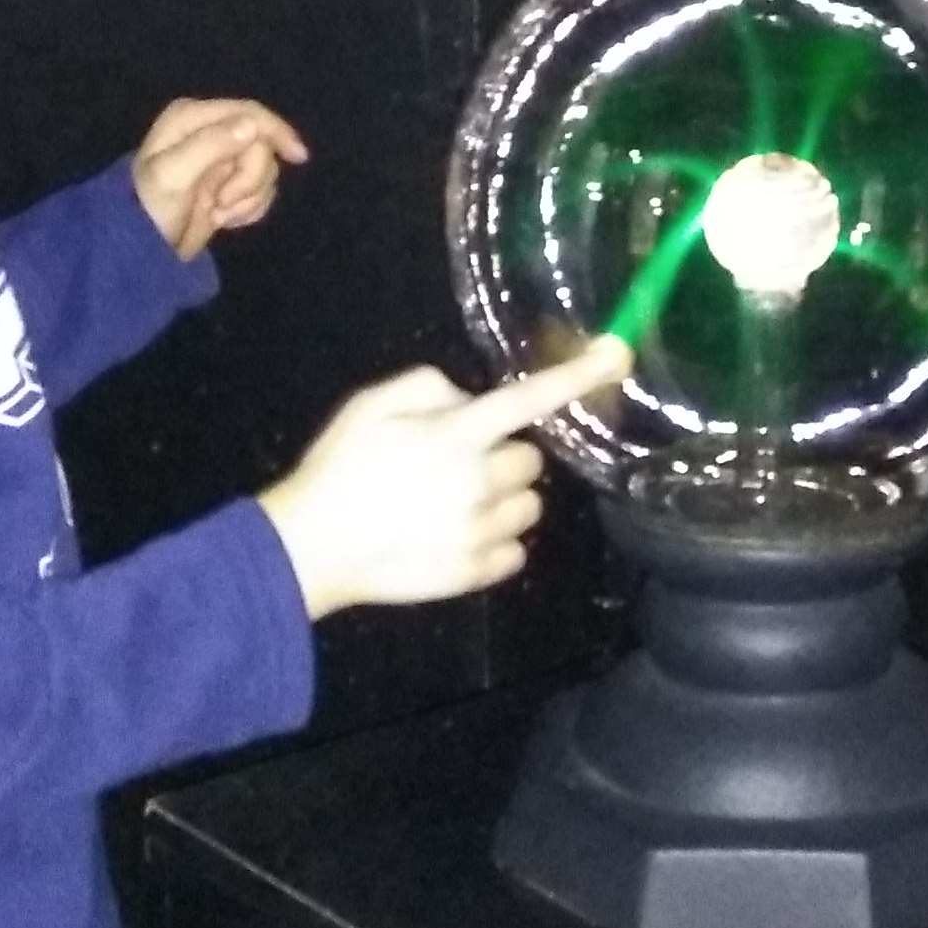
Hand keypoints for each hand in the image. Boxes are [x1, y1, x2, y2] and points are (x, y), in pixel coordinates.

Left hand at [132, 97, 308, 262]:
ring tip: (219, 215)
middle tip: (223, 204)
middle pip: (260, 146)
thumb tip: (252, 125)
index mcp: (192, 118)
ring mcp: (219, 159)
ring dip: (248, 198)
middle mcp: (208, 132)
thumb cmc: (148, 208)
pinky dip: (250, 208)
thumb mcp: (173, 175)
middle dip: (249, 180)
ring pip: (264, 169)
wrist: (138, 250)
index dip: (277, 132)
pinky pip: (260, 190)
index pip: (248, 113)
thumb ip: (211, 146)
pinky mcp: (227, 185)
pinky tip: (226, 220)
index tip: (298, 157)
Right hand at [256, 338, 632, 618]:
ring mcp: (481, 532)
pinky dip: (497, 541)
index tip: (617, 353)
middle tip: (456, 463)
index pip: (530, 398)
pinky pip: (516, 551)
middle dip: (504, 456)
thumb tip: (468, 399)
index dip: (577, 374)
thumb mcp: (371, 404)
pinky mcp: (476, 573)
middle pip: (531, 461)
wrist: (311, 548)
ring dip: (505, 499)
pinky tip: (455, 535)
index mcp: (457, 435)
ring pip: (530, 507)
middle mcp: (480, 482)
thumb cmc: (338, 468)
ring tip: (455, 504)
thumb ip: (428, 387)